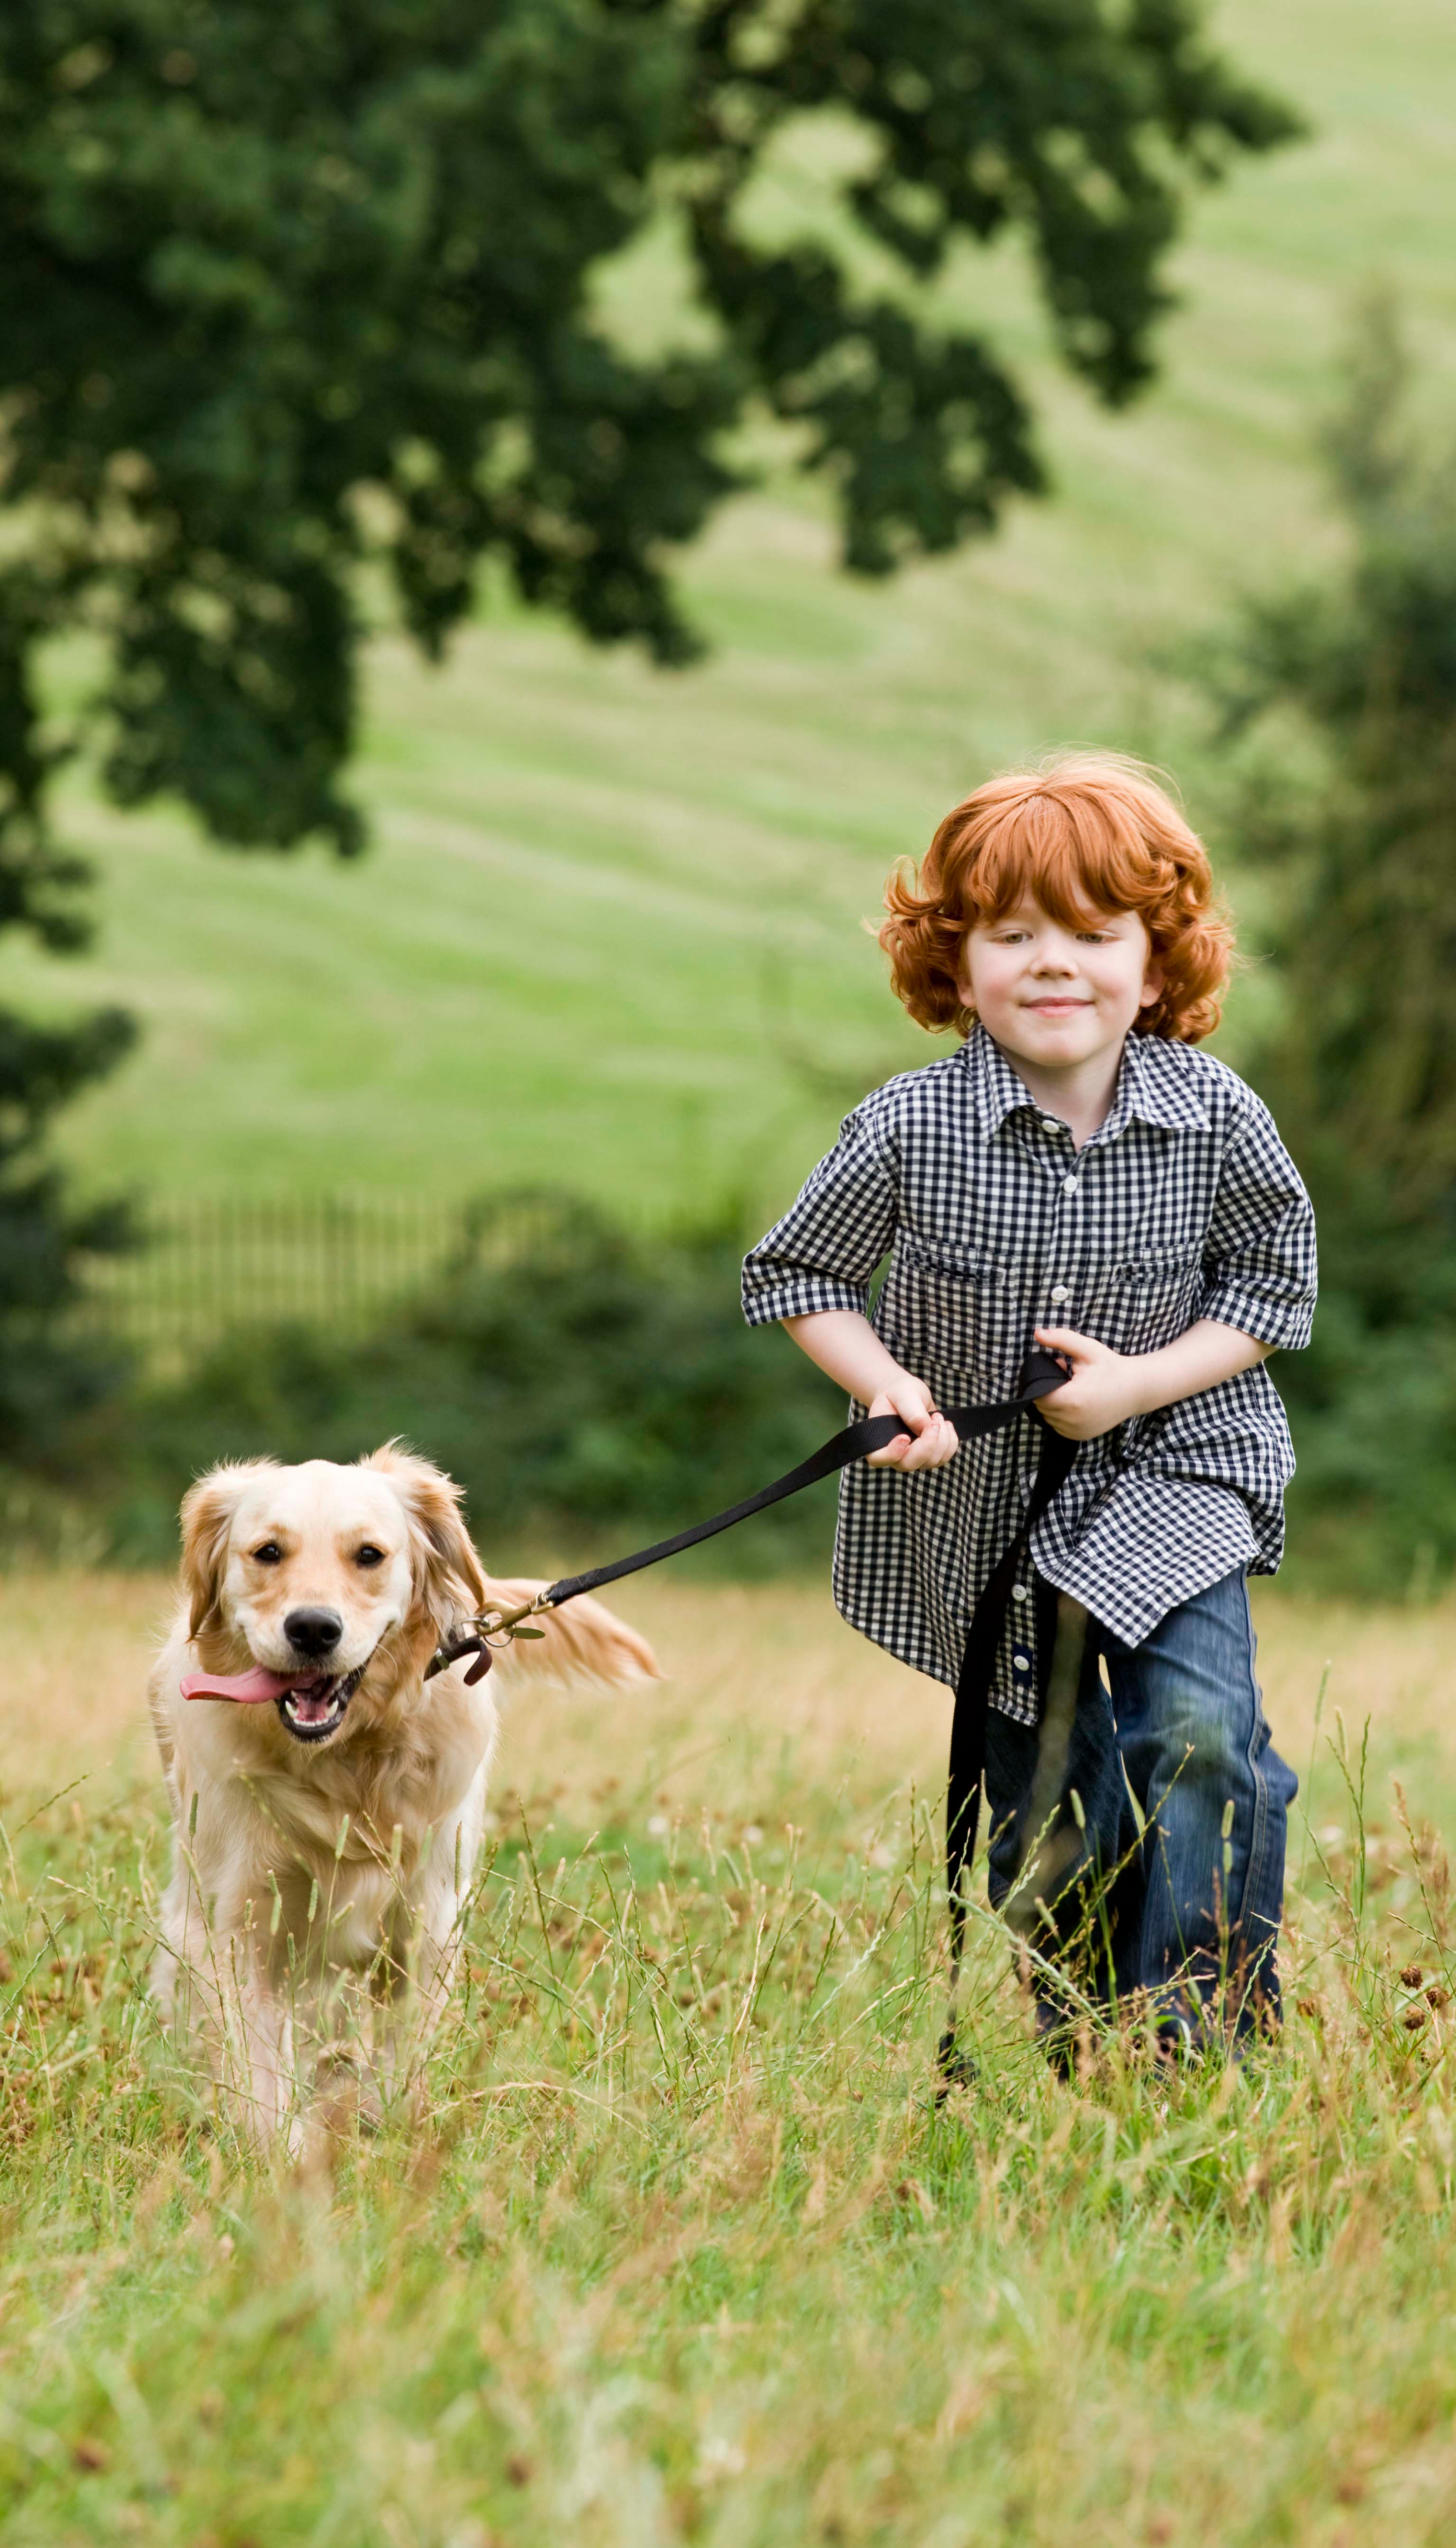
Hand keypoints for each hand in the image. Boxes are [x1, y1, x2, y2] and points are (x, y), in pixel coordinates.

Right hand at [865, 1375, 959, 1470]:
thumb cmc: (900, 1393)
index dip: (892, 1453)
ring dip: (941, 1438)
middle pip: (909, 1464)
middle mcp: (894, 1455)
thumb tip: (924, 1427)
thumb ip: (910, 1410)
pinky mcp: (929, 1457)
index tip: (904, 1437)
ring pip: (931, 1461)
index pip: (878, 1458)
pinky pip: (944, 1457)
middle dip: (927, 1444)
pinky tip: (946, 1424)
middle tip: (934, 1420)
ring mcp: (913, 1458)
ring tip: (937, 1416)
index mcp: (877, 1440)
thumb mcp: (903, 1393)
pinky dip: (950, 1441)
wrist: (911, 1395)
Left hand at [1033, 1326, 1147, 1440]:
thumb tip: (1037, 1333)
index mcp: (1072, 1400)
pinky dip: (1060, 1414)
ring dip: (1053, 1403)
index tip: (1058, 1367)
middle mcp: (1073, 1420)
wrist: (1136, 1390)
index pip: (1037, 1395)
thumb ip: (1061, 1339)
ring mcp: (1077, 1431)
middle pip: (1041, 1406)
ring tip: (1070, 1387)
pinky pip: (1058, 1426)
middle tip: (1064, 1374)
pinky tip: (1074, 1401)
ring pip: (1048, 1417)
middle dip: (1046, 1390)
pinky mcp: (1080, 1436)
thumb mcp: (1088, 1349)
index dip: (1040, 1381)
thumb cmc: (1111, 1367)